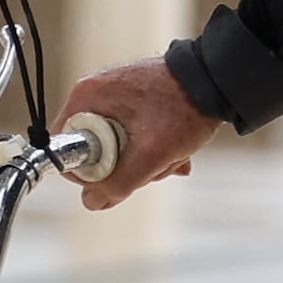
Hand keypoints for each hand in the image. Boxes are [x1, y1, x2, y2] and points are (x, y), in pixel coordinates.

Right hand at [61, 57, 209, 210]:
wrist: (216, 81)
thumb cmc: (185, 108)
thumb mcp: (151, 154)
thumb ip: (118, 182)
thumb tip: (92, 202)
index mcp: (87, 97)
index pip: (66, 148)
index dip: (89, 172)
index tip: (118, 176)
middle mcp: (94, 94)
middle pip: (92, 152)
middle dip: (125, 168)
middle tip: (154, 166)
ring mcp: (113, 96)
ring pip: (114, 148)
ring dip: (144, 162)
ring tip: (171, 155)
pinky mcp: (131, 100)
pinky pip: (128, 137)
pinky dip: (150, 149)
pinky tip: (175, 151)